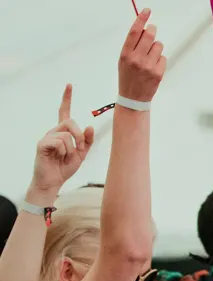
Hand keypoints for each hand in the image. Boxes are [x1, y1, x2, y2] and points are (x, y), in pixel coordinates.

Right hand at [29, 84, 94, 200]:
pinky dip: (64, 151)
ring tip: (66, 157)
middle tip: (80, 149)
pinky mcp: (42, 144)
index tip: (69, 85)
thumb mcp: (82, 154)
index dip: (67, 98)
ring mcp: (47, 137)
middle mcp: (54, 131)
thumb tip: (90, 126)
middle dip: (80, 136)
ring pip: (67, 134)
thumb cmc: (65, 167)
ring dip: (72, 148)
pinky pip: (60, 142)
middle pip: (70, 121)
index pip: (64, 112)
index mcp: (63, 132)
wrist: (53, 181)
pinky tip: (58, 157)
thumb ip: (87, 141)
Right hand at [118, 9, 166, 102]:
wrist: (133, 98)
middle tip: (152, 30)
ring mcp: (148, 66)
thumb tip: (142, 29)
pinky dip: (160, 60)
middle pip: (149, 36)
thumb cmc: (128, 77)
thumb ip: (132, 45)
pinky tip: (154, 67)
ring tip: (150, 57)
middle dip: (152, 30)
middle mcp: (137, 59)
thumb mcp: (124, 60)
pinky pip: (163, 58)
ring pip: (159, 46)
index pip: (134, 32)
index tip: (147, 12)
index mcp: (126, 54)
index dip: (141, 19)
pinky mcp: (158, 73)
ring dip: (156, 48)